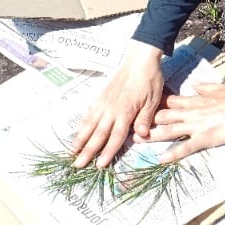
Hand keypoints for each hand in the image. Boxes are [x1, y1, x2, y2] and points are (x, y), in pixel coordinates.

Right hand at [71, 40, 164, 168]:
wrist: (139, 59)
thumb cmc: (149, 79)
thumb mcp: (153, 99)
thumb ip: (145, 118)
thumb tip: (141, 136)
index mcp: (125, 112)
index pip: (115, 137)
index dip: (107, 152)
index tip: (99, 165)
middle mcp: (111, 109)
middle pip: (97, 134)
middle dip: (87, 151)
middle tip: (77, 165)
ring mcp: (104, 102)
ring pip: (88, 124)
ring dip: (79, 139)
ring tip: (71, 152)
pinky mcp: (101, 96)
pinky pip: (89, 112)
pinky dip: (82, 124)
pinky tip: (77, 131)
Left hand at [145, 82, 224, 162]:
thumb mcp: (218, 87)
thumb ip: (204, 87)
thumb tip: (194, 86)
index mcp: (194, 101)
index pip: (169, 102)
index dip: (154, 105)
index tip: (142, 107)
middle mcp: (190, 113)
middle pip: (163, 116)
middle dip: (147, 121)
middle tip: (132, 125)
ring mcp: (196, 126)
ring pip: (168, 131)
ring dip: (152, 136)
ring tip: (137, 140)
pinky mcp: (204, 138)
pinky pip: (185, 147)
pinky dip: (172, 154)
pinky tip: (161, 159)